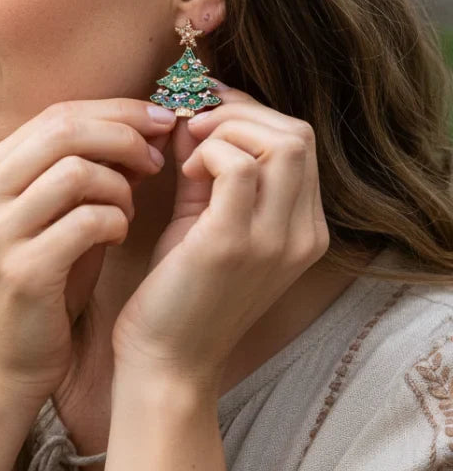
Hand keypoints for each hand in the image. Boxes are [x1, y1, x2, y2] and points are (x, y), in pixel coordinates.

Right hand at [0, 98, 173, 406]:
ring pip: (77, 171)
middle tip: (158, 155)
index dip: (115, 112)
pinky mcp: (21, 270)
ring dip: (120, 185)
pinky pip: (87, 220)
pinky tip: (117, 236)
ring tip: (128, 209)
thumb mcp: (52, 217)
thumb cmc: (43, 284)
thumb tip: (137, 129)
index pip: (55, 115)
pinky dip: (116, 221)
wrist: (7, 364)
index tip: (157, 120)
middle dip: (125, 134)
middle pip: (64, 130)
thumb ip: (81, 172)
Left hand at [110, 82, 329, 387]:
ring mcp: (276, 240)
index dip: (251, 113)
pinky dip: (209, 153)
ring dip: (227, 130)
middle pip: (297, 134)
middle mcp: (303, 234)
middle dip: (240, 113)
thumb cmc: (181, 289)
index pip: (299, 141)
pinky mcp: (237, 244)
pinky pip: (239, 167)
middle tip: (194, 124)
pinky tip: (184, 173)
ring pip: (280, 142)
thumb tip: (192, 115)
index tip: (206, 110)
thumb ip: (208, 168)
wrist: (166, 360)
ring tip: (190, 153)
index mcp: (304, 229)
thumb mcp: (204, 220)